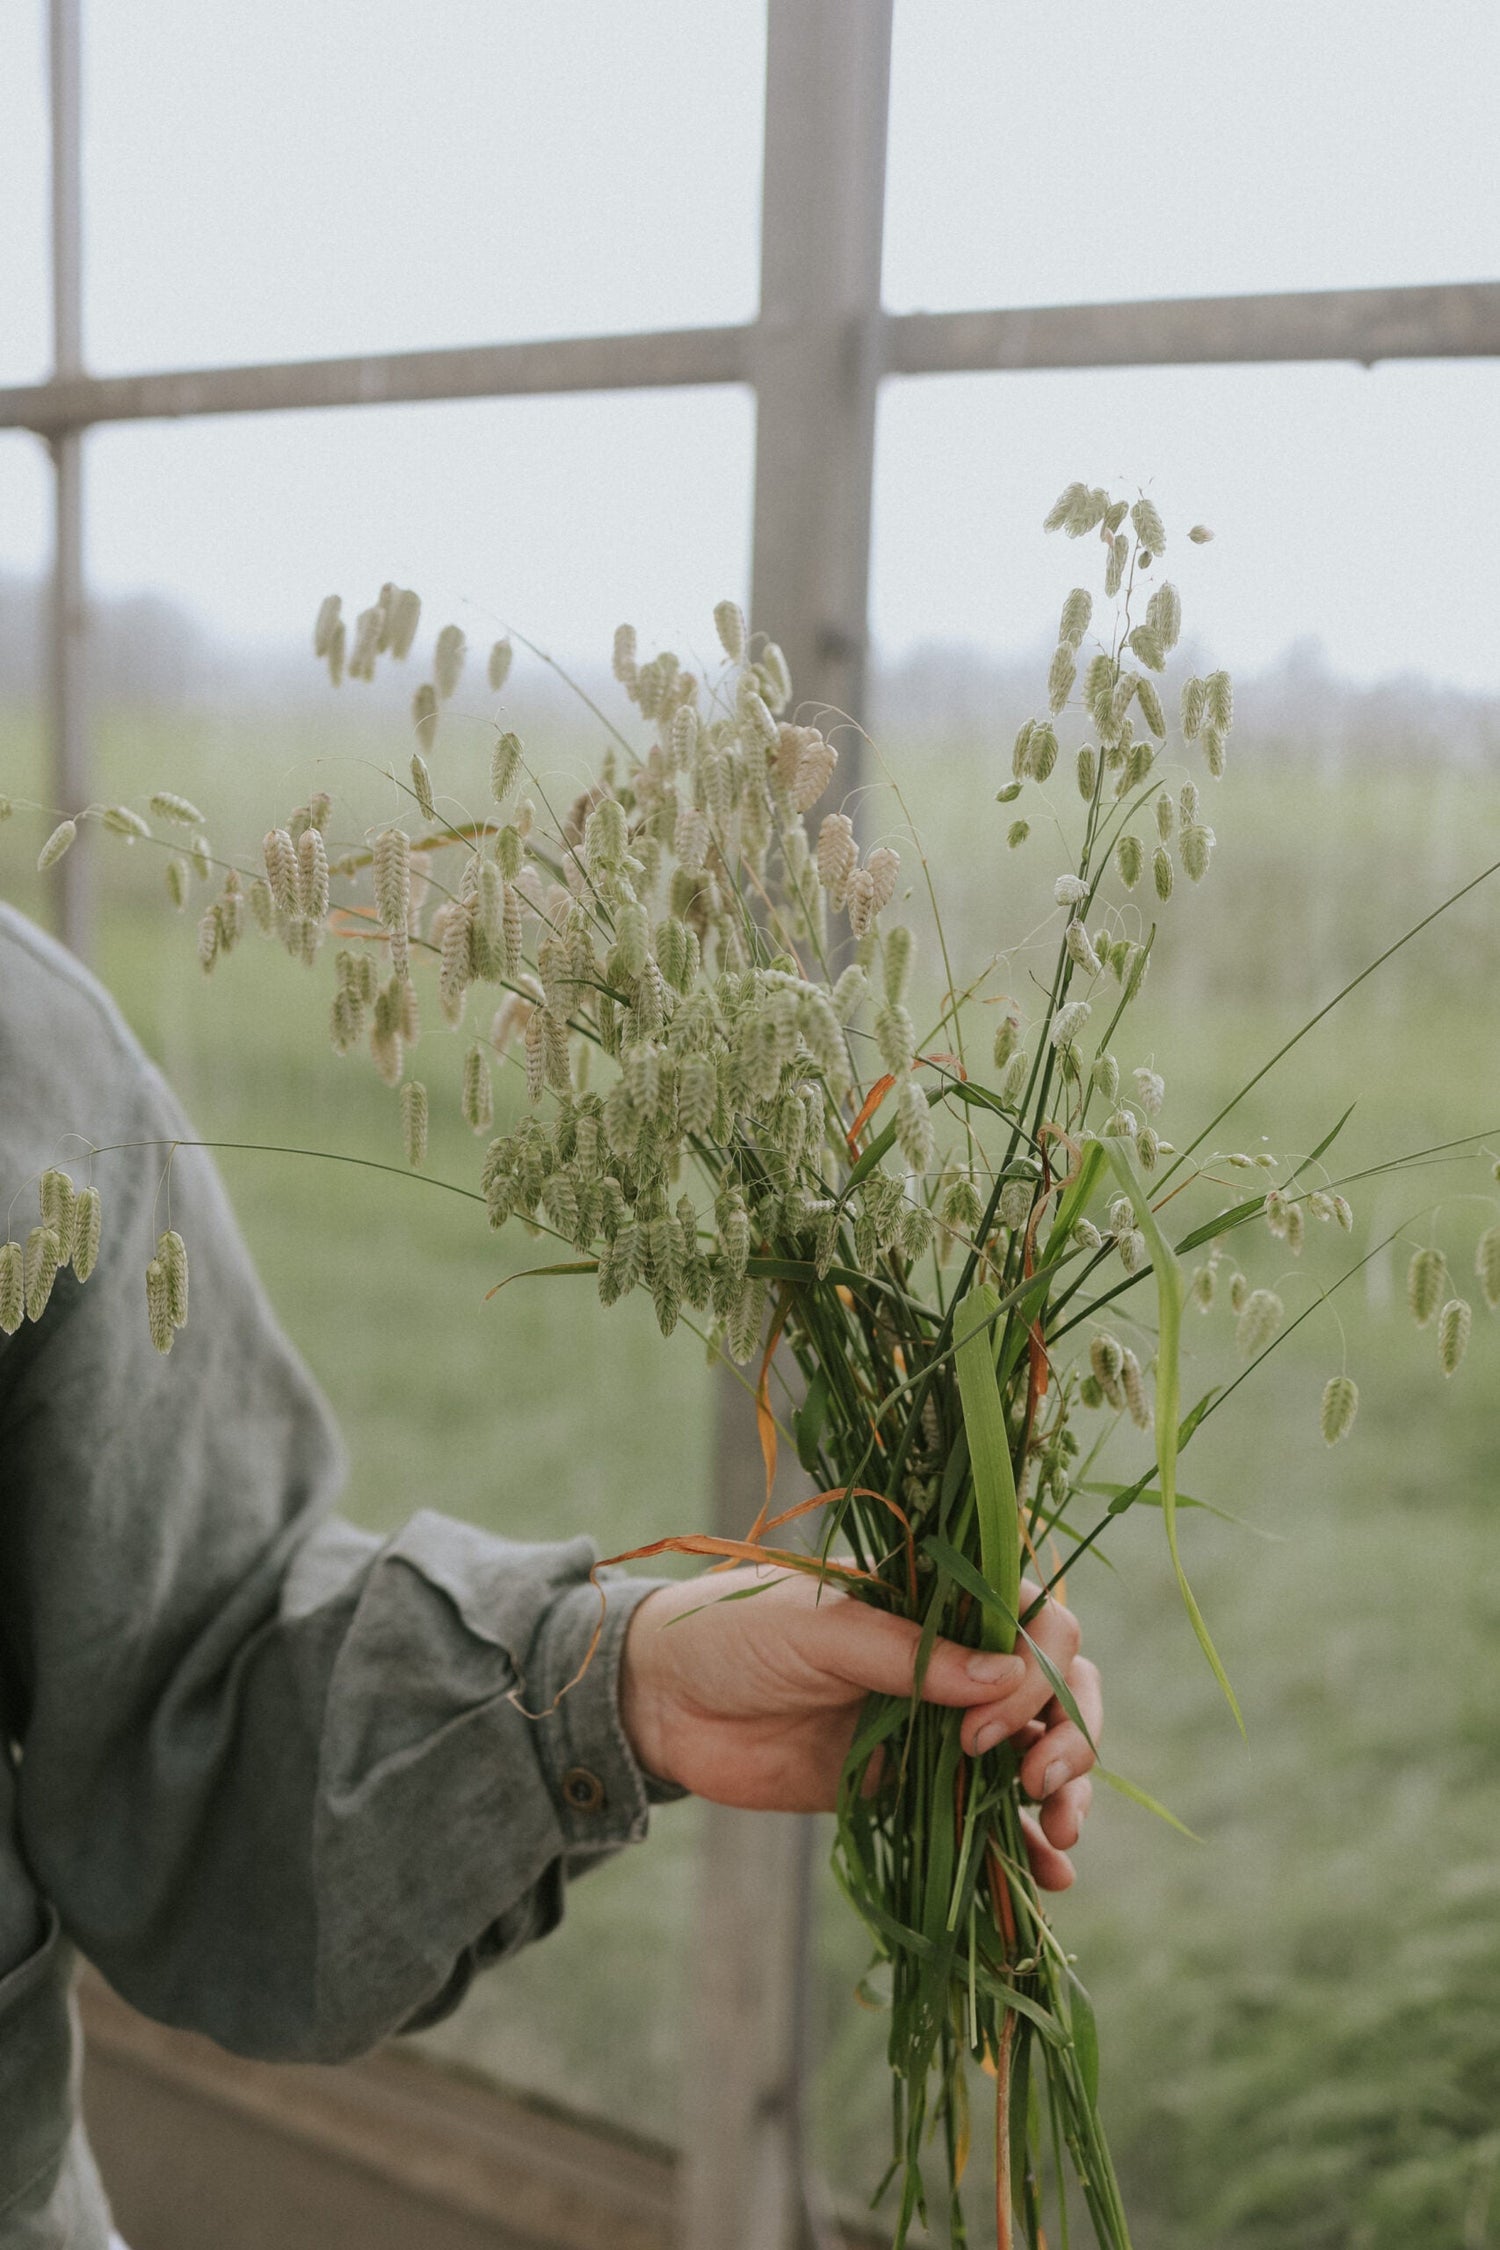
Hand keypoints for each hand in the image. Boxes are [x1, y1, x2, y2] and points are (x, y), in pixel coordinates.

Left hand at [619, 1567, 1099, 1890]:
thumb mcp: (817, 1628)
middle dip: (1070, 1734)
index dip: (1038, 1671)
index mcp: (935, 1595)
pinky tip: (1050, 1876)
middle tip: (1038, 1784)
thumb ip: (910, 1657)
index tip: (987, 1721)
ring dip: (1067, 1790)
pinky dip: (1023, 1845)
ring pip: (1035, 1751)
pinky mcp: (909, 1783)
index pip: (1033, 1617)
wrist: (659, 1700)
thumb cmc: (730, 1632)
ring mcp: (935, 1722)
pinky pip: (983, 1811)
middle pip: (1055, 1686)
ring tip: (1063, 1839)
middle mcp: (950, 1654)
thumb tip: (1010, 1677)